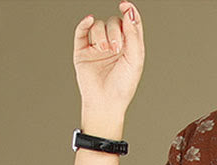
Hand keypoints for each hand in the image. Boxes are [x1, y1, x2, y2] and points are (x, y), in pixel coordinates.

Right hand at [73, 1, 144, 115]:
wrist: (106, 102)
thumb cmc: (123, 86)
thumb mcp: (135, 60)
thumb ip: (133, 35)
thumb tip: (129, 12)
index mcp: (129, 47)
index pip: (129, 23)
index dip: (128, 12)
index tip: (125, 6)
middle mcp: (113, 45)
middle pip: (113, 22)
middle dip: (114, 31)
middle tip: (115, 49)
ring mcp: (97, 47)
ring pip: (98, 25)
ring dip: (101, 34)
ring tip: (104, 50)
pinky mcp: (83, 51)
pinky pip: (81, 31)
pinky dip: (84, 24)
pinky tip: (88, 20)